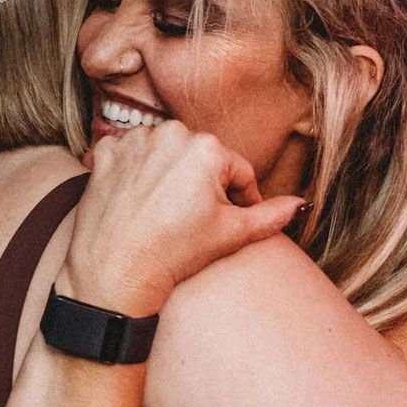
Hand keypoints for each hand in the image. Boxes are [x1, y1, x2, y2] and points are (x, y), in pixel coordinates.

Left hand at [60, 122, 304, 314]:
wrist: (114, 274)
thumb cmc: (174, 254)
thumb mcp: (232, 234)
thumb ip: (270, 215)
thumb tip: (302, 204)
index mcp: (207, 147)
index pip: (237, 171)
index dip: (239, 200)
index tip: (228, 223)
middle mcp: (170, 133)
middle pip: (200, 160)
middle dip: (201, 186)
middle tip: (191, 222)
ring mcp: (133, 141)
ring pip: (165, 155)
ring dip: (167, 176)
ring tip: (162, 213)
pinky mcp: (105, 153)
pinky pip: (128, 156)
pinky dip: (132, 173)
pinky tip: (135, 202)